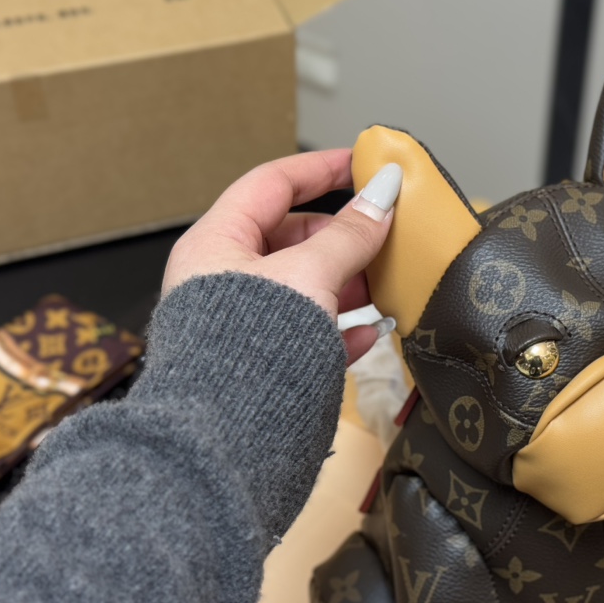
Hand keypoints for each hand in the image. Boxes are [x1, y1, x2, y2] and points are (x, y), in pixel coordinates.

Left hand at [162, 149, 401, 363]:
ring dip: (348, 283)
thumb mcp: (309, 274)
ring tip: (386, 284)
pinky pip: (308, 333)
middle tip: (385, 231)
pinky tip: (371, 331)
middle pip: (292, 238)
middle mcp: (223, 279)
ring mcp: (241, 324)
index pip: (272, 184)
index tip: (363, 162)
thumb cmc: (246, 349)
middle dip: (342, 235)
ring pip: (304, 287)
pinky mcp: (261, 365)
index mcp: (217, 243)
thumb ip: (350, 234)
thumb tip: (382, 194)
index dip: (320, 168)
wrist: (226, 440)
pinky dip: (342, 327)